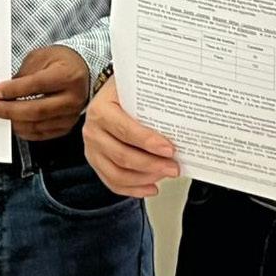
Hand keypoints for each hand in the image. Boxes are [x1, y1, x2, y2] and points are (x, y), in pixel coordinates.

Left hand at [0, 46, 89, 140]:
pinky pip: (44, 134)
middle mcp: (72, 98)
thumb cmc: (62, 61)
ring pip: (39, 125)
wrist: (83, 70)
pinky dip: (26, 131)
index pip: (36, 85)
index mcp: (67, 76)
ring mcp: (71, 115)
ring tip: (0, 114)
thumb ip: (24, 73)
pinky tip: (14, 123)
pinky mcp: (67, 126)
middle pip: (37, 109)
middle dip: (10, 110)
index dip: (13, 90)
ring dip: (15, 122)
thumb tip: (5, 90)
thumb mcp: (41, 57)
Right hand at [82, 81, 180, 195]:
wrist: (108, 96)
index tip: (169, 149)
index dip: (148, 142)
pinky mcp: (96, 162)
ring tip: (164, 175)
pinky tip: (151, 187)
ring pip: (117, 174)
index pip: (125, 130)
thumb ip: (152, 98)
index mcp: (101, 109)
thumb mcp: (134, 86)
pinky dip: (134, 189)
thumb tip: (183, 111)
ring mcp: (92, 149)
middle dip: (152, 165)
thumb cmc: (123, 92)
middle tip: (173, 167)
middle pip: (122, 156)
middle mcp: (93, 131)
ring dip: (145, 179)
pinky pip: (113, 182)